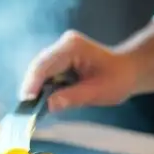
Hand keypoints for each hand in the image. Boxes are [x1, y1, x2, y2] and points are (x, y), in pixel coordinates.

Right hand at [20, 31, 136, 110]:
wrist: (127, 70)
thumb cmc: (117, 80)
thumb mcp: (98, 92)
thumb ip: (72, 97)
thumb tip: (48, 105)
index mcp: (72, 47)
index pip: (45, 65)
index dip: (33, 84)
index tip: (26, 102)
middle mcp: (63, 43)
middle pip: (38, 66)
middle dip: (30, 87)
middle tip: (26, 109)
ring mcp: (60, 49)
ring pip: (38, 69)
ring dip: (34, 87)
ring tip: (31, 107)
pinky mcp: (59, 57)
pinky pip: (44, 72)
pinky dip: (41, 86)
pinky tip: (40, 99)